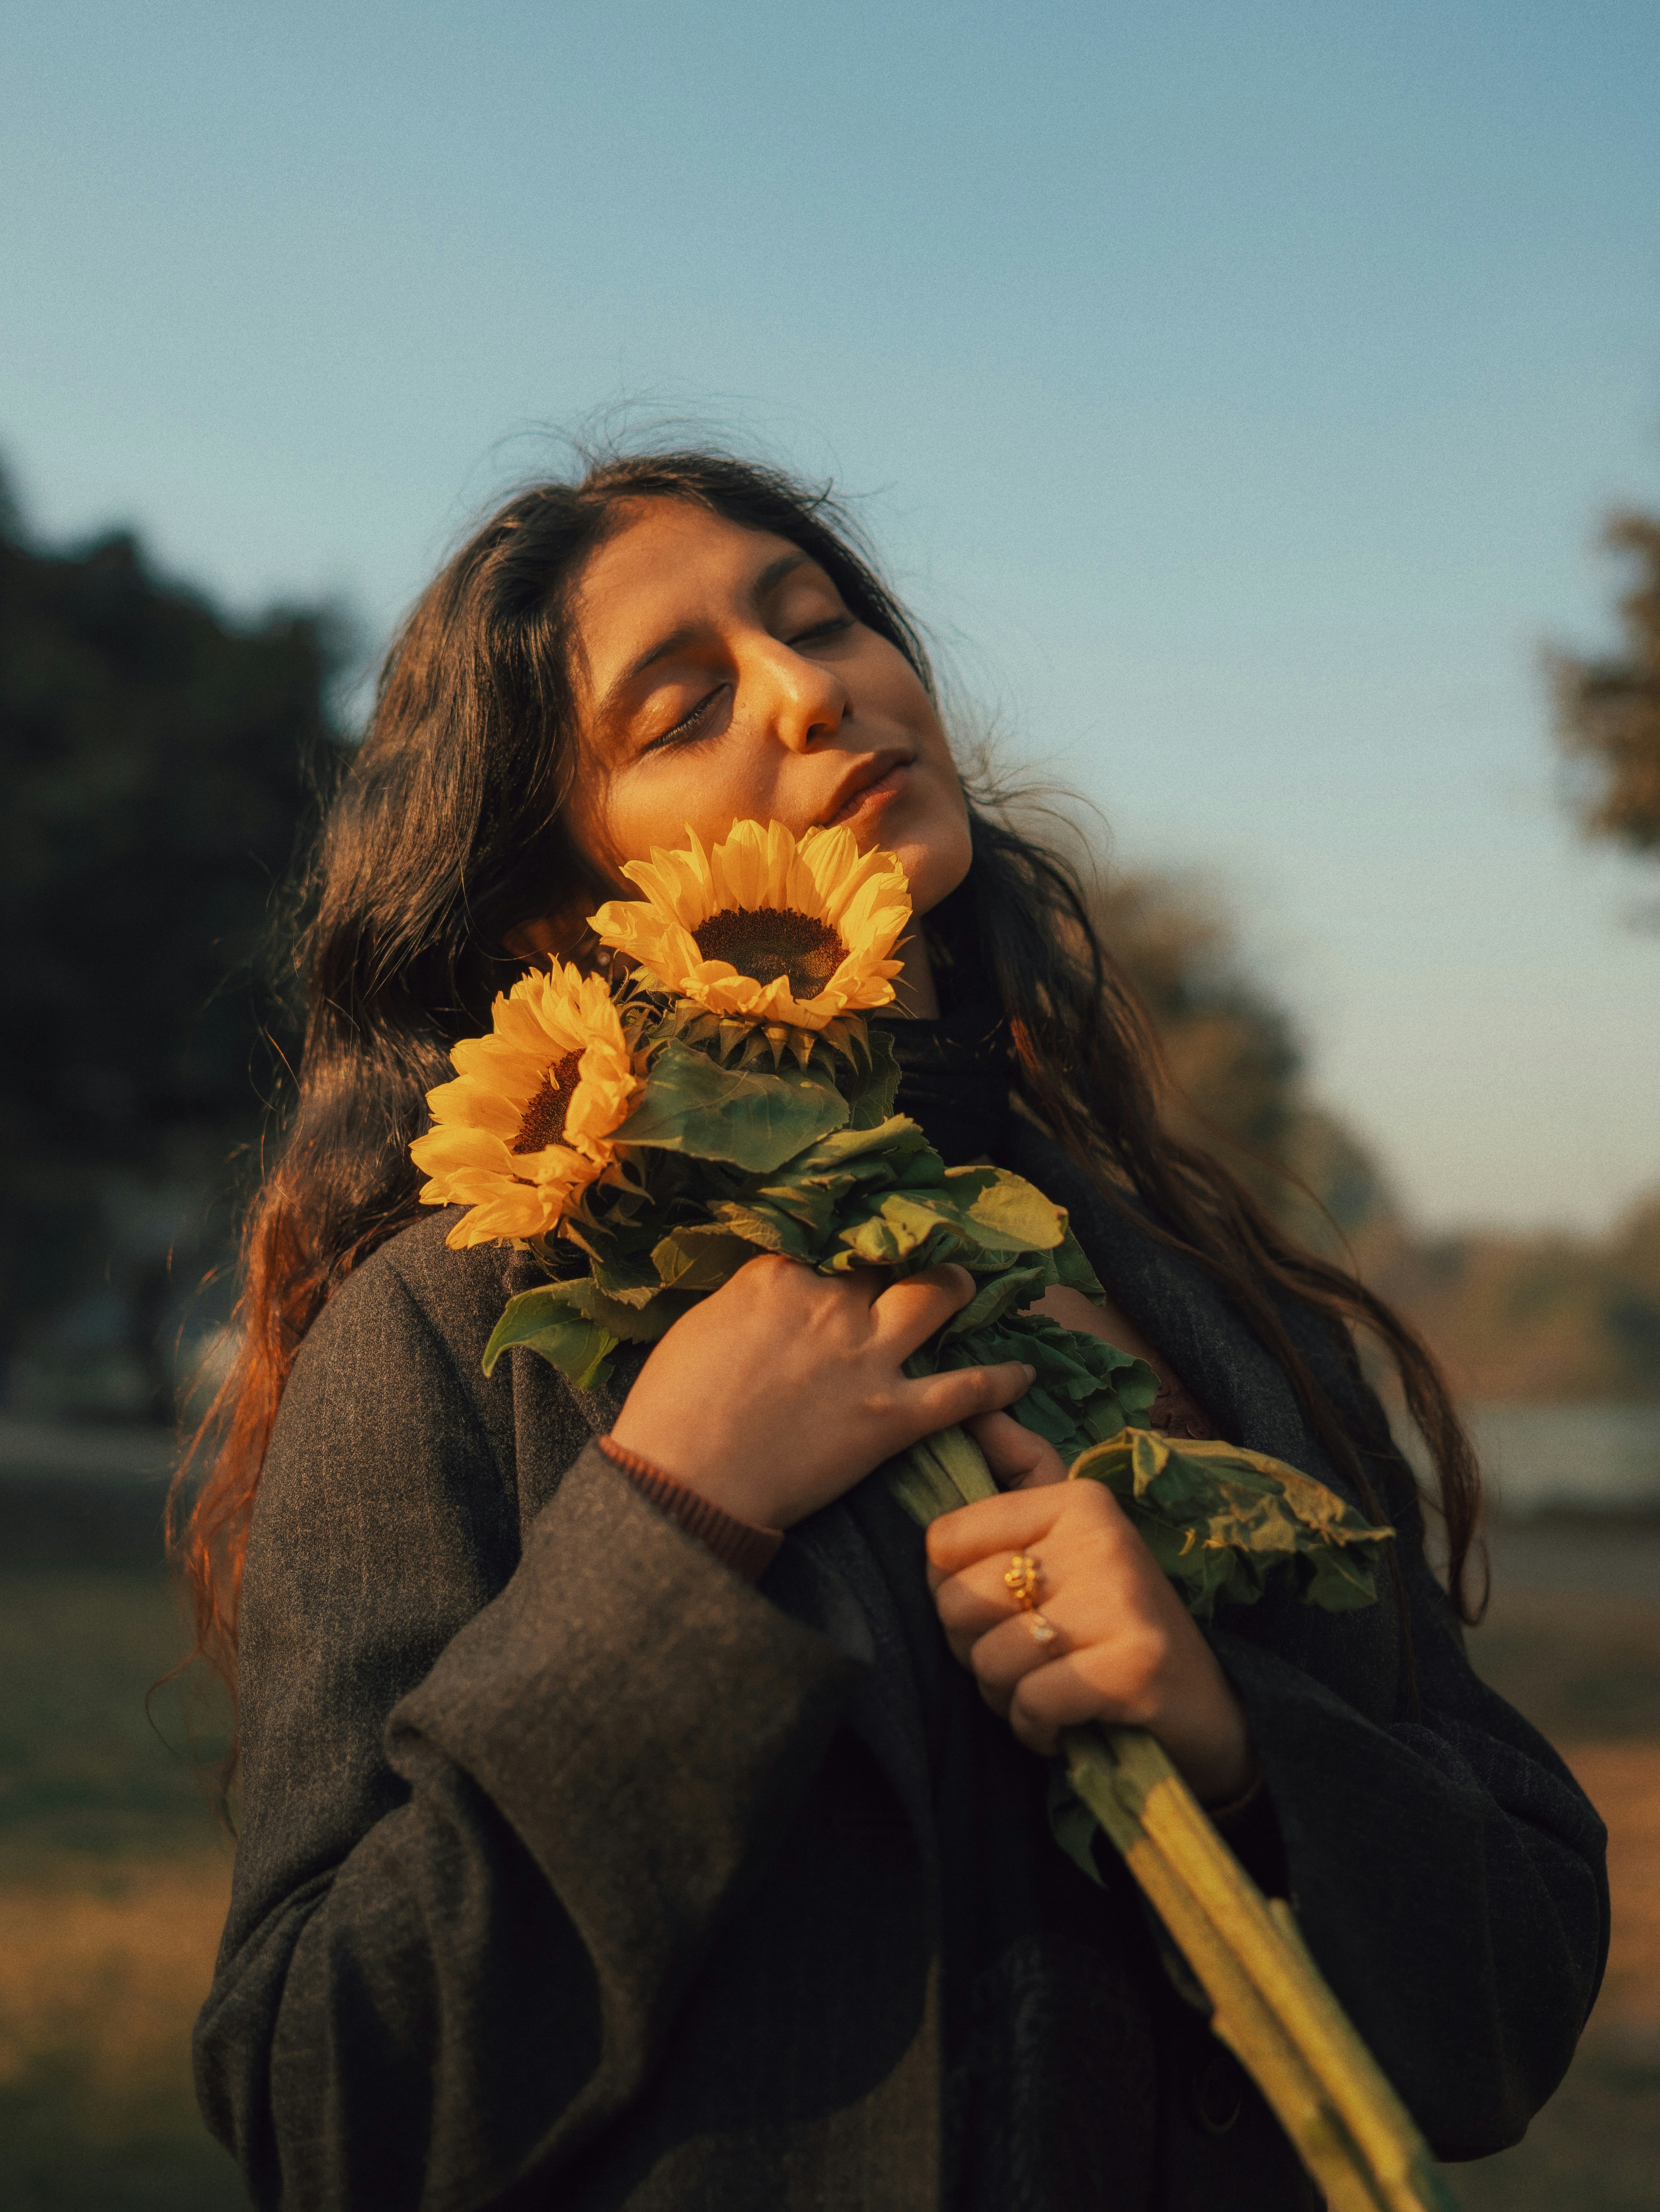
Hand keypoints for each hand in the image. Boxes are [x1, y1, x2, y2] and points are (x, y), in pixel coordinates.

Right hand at [610, 1257, 1034, 1530]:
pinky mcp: (894, 1415)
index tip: (854, 1245)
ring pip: (938, 1297)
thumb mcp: (697, 1329)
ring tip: (969, 1287)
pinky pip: (966, 1389)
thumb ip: (746, 1303)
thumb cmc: (671, 1410)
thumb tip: (766, 1297)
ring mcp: (868, 1356)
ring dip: (958, 1287)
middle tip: (918, 1252)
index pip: (825, 1240)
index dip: (844, 1243)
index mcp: (778, 1276)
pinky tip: (1023, 1375)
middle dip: (904, 1251)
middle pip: (886, 1258)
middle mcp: (832, 1302)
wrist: (685, 1481)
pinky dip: (1000, 1381)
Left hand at [925, 1410, 1255, 1805]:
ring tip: (1043, 1692)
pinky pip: (1030, 1704)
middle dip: (971, 1650)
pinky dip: (1032, 1729)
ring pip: (989, 1659)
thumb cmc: (1119, 1622)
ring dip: (1002, 1695)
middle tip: (1022, 1660)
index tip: (997, 1609)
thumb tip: (979, 1412)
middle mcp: (1102, 1539)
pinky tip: (1061, 1726)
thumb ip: (1024, 1473)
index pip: (944, 1540)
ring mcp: (1122, 1603)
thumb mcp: (1076, 1540)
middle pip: (958, 1601)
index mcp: (1080, 1501)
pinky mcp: (1133, 1669)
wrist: (1208, 1710)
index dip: (950, 1589)